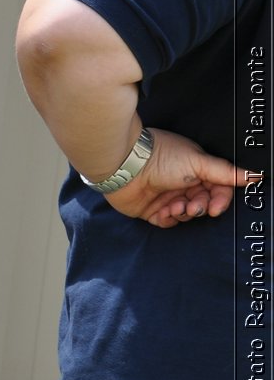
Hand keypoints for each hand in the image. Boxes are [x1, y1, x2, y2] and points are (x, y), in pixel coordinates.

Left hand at [101, 128, 259, 227]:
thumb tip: (254, 175)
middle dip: (200, 207)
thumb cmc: (160, 157)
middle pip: (203, 203)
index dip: (219, 200)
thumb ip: (226, 173)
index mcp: (196, 170)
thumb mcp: (200, 163)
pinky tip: (163, 211)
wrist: (126, 165)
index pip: (217, 189)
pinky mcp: (151, 210)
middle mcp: (182, 184)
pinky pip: (167, 222)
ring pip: (186, 214)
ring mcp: (166, 197)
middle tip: (193, 206)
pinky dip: (169, 219)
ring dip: (184, 212)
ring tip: (175, 205)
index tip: (216, 208)